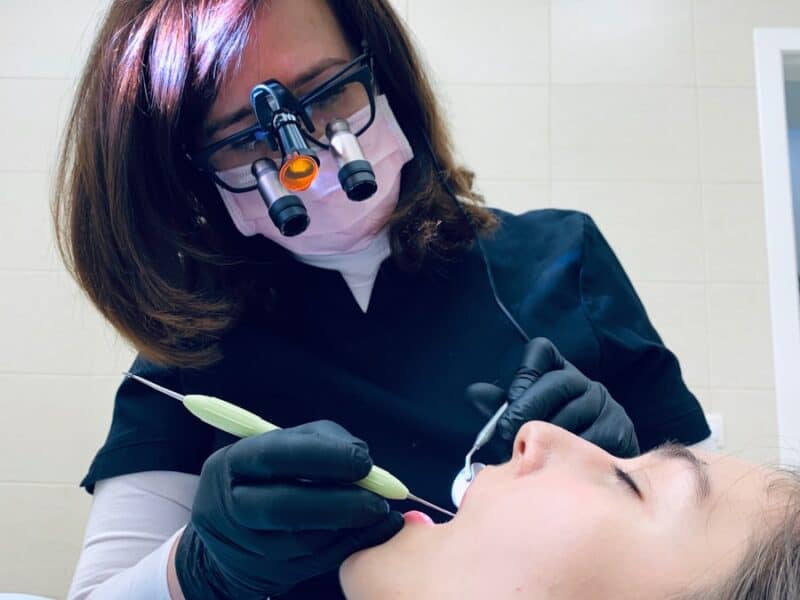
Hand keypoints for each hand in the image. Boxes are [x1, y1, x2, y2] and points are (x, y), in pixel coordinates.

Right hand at [173, 420, 402, 598]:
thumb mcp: (286, 443)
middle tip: (378, 499)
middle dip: (338, 502)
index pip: (274, 456)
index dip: (323, 458)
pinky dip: (348, 544)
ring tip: (379, 512)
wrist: (234, 528)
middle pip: (283, 507)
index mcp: (233, 463)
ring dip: (348, 527)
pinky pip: (315, 562)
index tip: (363, 461)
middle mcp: (230, 506)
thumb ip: (322, 440)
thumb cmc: (272, 473)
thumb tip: (361, 455)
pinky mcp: (267, 573)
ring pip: (302, 541)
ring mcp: (246, 545)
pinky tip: (372, 530)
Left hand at [469, 338, 638, 460]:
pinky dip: (572, 452)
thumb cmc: (547, 443)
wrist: (592, 474)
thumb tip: (473, 394)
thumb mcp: (520, 419)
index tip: (511, 398)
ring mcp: (606, 405)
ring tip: (528, 451)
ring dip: (548, 434)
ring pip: (575, 412)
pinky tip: (557, 463)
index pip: (541, 351)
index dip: (524, 372)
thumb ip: (499, 406)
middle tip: (507, 431)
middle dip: (528, 407)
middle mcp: (585, 383)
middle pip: (558, 382)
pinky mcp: (621, 430)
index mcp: (557, 371)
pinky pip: (594, 438)